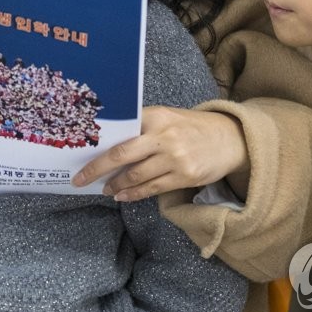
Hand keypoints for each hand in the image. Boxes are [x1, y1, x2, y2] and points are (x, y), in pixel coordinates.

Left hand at [71, 106, 248, 201]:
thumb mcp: (169, 117)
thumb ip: (144, 126)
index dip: (100, 144)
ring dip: (115, 184)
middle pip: (122, 154)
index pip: (122, 130)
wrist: (230, 138)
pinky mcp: (184, 176)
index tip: (82, 152)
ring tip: (106, 189)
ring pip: (135, 175)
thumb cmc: (193, 127)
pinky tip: (122, 196)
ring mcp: (174, 158)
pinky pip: (151, 188)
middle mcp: (164, 136)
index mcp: (157, 116)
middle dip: (97, 168)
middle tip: (81, 178)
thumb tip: (111, 143)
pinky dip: (133, 194)